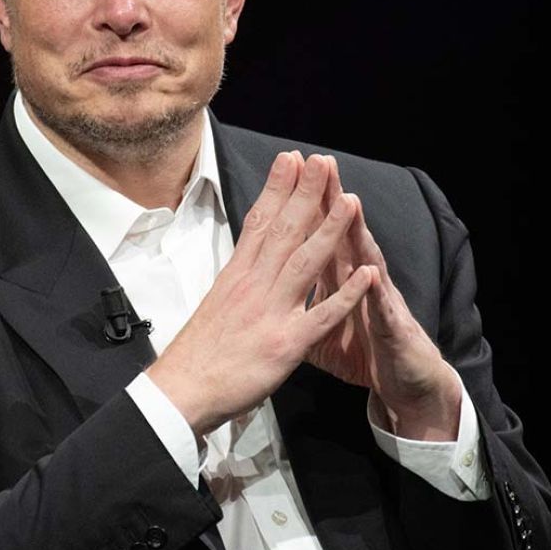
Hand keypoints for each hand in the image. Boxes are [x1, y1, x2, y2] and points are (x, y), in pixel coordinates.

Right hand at [146, 152, 377, 435]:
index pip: (260, 221)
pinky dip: (347, 294)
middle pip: (284, 230)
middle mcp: (254, 285)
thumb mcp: (216, 302)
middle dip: (306, 193)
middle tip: (322, 161)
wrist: (181, 390)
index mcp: (237, 274)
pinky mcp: (286, 343)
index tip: (291, 159)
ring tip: (351, 200)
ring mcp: (271, 311)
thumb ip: (238, 278)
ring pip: (306, 262)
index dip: (277, 188)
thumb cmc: (198, 351)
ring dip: (330, 230)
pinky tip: (369, 275)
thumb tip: (249, 257)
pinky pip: (322, 315)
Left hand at [306, 157, 461, 440]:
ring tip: (349, 202)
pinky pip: (381, 310)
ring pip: (366, 260)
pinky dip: (374, 292)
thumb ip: (300, 300)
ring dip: (358, 233)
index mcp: (337, 277)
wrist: (404, 384)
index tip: (287, 171)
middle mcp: (359, 280)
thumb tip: (272, 286)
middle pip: (341, 234)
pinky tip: (372, 274)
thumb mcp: (320, 326)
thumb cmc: (363, 350)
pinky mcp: (391, 329)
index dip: (302, 204)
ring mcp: (378, 300)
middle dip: (329, 200)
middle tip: (320, 164)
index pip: (317, 232)